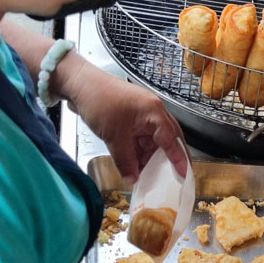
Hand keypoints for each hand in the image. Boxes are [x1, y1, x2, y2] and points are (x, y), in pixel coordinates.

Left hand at [64, 62, 187, 181]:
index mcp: (154, 112)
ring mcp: (142, 114)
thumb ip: (125, 161)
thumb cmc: (98, 99)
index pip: (172, 139)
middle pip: (167, 140)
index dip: (179, 159)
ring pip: (153, 141)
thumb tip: (132, 178)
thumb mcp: (114, 137)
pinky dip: (139, 152)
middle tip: (172, 178)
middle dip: (168, 159)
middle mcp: (153, 112)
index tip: (184, 174)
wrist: (79, 85)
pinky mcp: (132, 118)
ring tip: (148, 176)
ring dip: (150, 157)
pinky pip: (141, 139)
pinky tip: (135, 165)